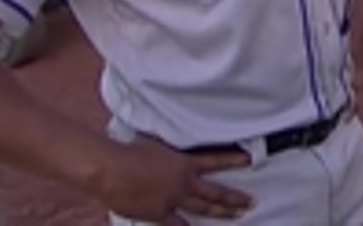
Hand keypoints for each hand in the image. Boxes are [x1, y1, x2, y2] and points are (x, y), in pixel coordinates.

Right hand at [93, 135, 252, 223]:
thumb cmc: (127, 152)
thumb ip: (166, 152)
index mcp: (183, 162)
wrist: (112, 170)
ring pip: (204, 208)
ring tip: (238, 215)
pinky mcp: (160, 213)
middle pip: (215, 191)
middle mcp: (183, 182)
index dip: (233, 160)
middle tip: (251, 202)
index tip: (249, 160)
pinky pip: (178, 224)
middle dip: (235, 197)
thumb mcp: (154, 144)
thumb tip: (167, 149)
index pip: (215, 160)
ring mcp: (174, 199)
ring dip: (223, 212)